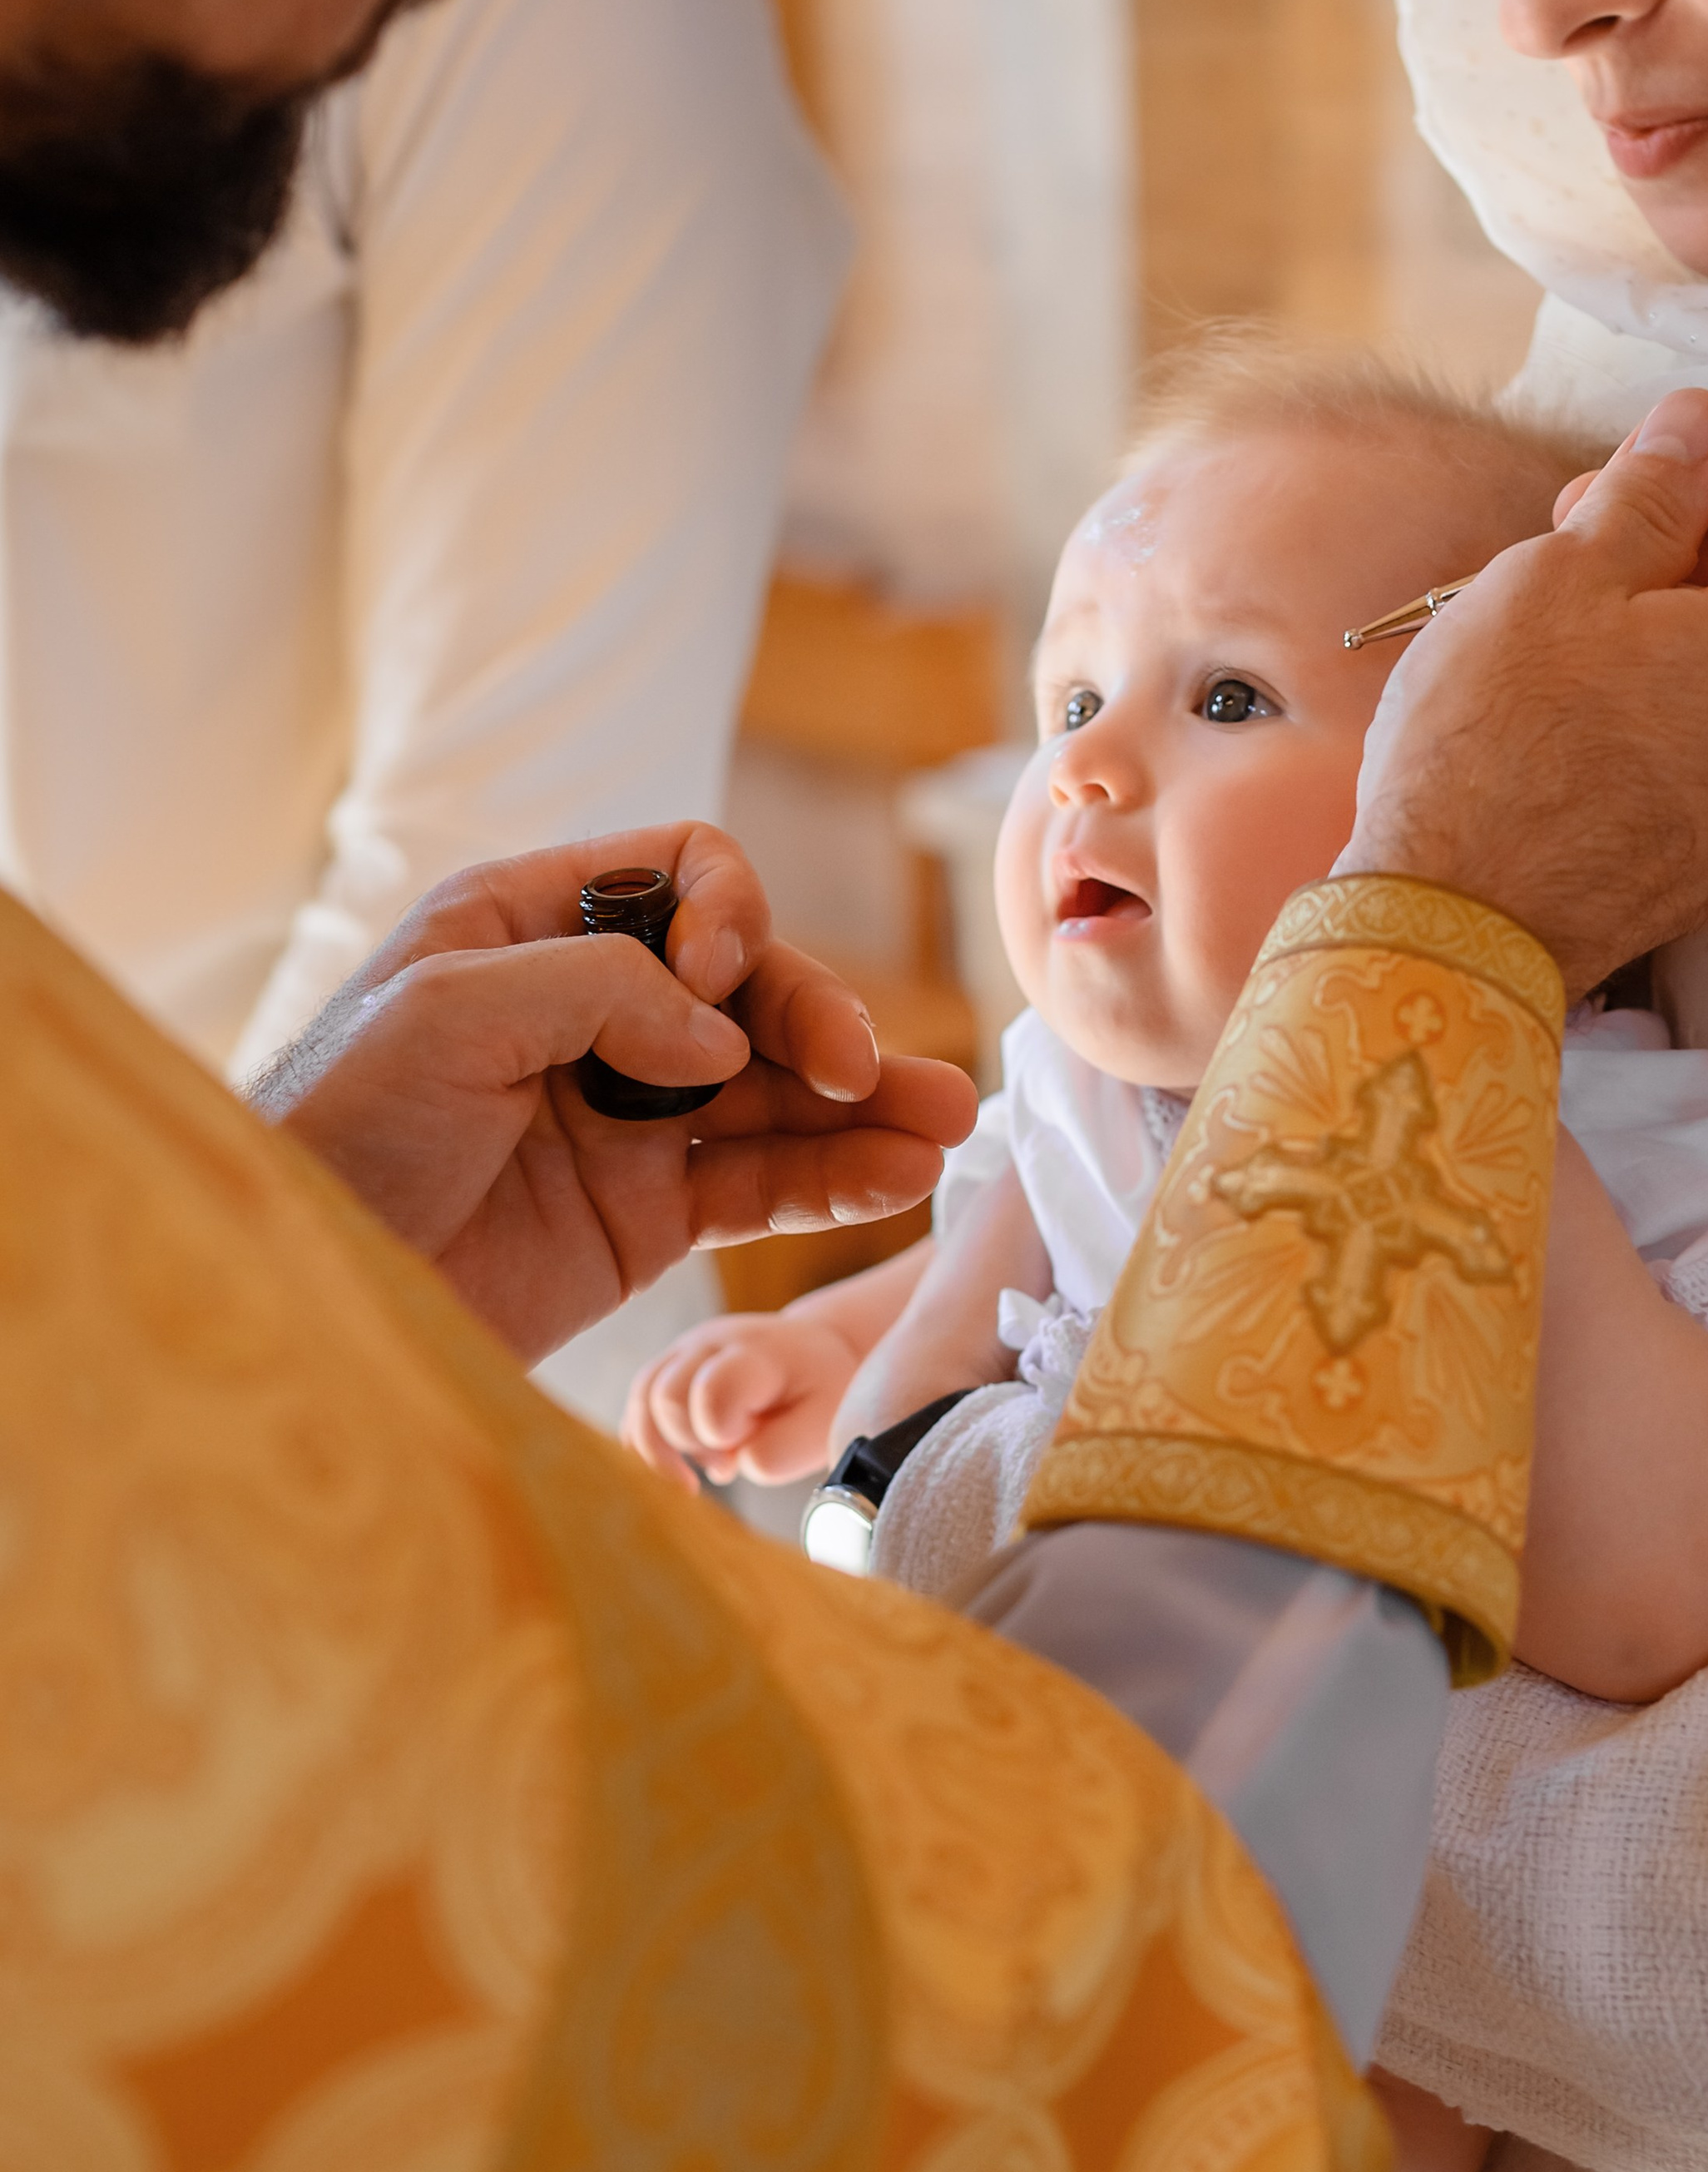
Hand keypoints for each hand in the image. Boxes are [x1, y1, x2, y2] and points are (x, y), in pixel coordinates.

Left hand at [251, 825, 977, 1360]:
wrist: (297, 1297)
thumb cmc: (329, 1134)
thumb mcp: (440, 1016)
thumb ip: (593, 991)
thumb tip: (721, 1036)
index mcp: (527, 929)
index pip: (679, 875)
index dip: (727, 917)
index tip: (717, 982)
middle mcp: (590, 1013)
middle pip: (749, 987)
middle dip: (819, 1018)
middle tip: (865, 1071)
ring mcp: (625, 1118)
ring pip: (775, 1092)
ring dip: (864, 1103)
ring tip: (947, 1126)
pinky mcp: (643, 1217)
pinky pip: (761, 1185)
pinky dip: (834, 1179)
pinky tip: (899, 1176)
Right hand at [626, 1312, 858, 1488]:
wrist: (817, 1352)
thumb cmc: (822, 1390)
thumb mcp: (822, 1426)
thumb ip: (776, 1453)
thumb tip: (729, 1464)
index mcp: (756, 1352)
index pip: (711, 1391)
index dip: (721, 1432)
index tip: (747, 1439)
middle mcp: (712, 1342)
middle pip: (665, 1397)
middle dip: (692, 1442)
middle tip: (731, 1457)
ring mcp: (686, 1349)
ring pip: (642, 1400)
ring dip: (667, 1447)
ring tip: (713, 1465)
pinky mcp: (670, 1365)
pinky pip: (637, 1405)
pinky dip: (653, 1443)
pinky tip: (685, 1464)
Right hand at [1338, 390, 1707, 994]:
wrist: (1452, 921)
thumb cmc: (1496, 739)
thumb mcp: (1560, 574)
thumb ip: (1649, 492)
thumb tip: (1703, 422)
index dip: (1691, 500)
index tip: (1599, 518)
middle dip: (1661, 584)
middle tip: (1549, 591)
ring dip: (1640, 670)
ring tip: (1534, 684)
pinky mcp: (1697, 882)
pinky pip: (1681, 783)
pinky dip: (1628, 754)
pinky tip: (1544, 761)